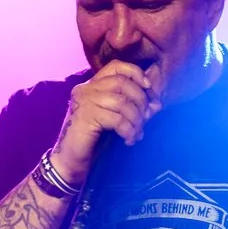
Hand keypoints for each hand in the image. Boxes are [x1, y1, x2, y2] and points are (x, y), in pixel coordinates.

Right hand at [51, 60, 160, 184]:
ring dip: (136, 119)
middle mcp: (86, 89)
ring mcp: (84, 101)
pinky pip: (117, 119)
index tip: (149, 89)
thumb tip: (156, 104)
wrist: (71, 162)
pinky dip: (128, 130)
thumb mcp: (116, 119)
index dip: (136, 73)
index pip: (116, 66)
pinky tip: (129, 140)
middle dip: (141, 101)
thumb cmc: (94, 141)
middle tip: (146, 119)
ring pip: (122, 101)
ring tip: (137, 133)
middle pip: (123, 82)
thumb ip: (133, 108)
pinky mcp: (85, 117)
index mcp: (92, 85)